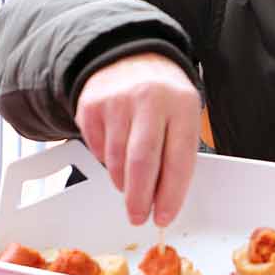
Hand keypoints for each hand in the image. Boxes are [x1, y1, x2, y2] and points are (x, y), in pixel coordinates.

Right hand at [74, 52, 201, 225]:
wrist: (131, 57)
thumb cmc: (164, 96)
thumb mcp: (183, 115)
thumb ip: (177, 152)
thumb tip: (164, 200)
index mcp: (182, 105)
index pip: (178, 159)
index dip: (170, 194)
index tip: (163, 216)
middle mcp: (150, 100)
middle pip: (142, 162)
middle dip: (140, 199)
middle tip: (139, 217)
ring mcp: (117, 101)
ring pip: (117, 160)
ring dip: (123, 183)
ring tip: (131, 185)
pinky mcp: (91, 106)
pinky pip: (98, 150)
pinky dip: (107, 162)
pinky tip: (117, 152)